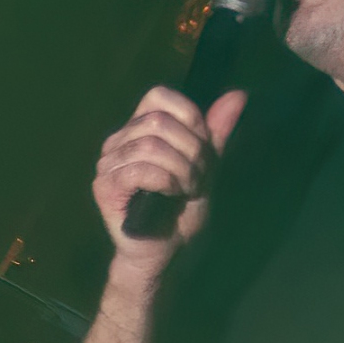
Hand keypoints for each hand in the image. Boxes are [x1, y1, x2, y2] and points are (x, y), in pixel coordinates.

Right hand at [93, 86, 245, 272]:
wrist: (168, 248)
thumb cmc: (183, 207)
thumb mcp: (207, 165)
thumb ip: (217, 131)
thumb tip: (238, 95)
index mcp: (140, 127)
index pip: (160, 96)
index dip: (190, 119)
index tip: (202, 151)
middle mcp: (119, 139)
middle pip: (160, 123)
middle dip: (192, 152)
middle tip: (196, 179)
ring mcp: (108, 162)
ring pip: (151, 147)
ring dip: (182, 171)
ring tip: (185, 190)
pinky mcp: (105, 186)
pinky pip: (139, 171)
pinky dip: (166, 182)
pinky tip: (171, 194)